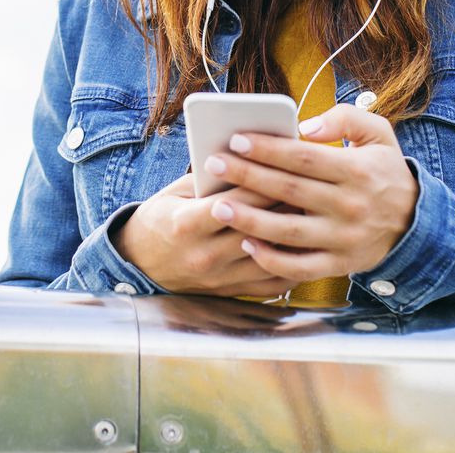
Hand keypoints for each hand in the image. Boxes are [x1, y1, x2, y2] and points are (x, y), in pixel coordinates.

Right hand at [112, 171, 299, 296]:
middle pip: (257, 228)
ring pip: (270, 257)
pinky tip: (308, 246)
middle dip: (285, 205)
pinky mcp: (231, 293)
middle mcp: (204, 256)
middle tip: (311, 186)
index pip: (233, 202)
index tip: (285, 164)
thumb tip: (252, 161)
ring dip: (295, 236)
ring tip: (315, 213)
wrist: (140, 263)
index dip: (261, 182)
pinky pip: (272, 284)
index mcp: (185, 225)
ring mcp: (219, 279)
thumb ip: (211, 181)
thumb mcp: (176, 193)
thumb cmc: (161, 218)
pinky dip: (293, 265)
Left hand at [200, 103, 419, 281]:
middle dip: (247, 177)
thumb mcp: (380, 134)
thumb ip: (346, 118)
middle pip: (289, 190)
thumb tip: (306, 127)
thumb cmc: (385, 171)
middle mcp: (350, 206)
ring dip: (249, 220)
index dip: (268, 148)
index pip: (304, 158)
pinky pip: (300, 267)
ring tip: (218, 206)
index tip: (236, 139)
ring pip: (289, 232)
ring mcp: (343, 239)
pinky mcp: (339, 264)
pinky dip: (272, 260)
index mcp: (357, 171)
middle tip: (213, 164)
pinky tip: (245, 244)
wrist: (416, 223)